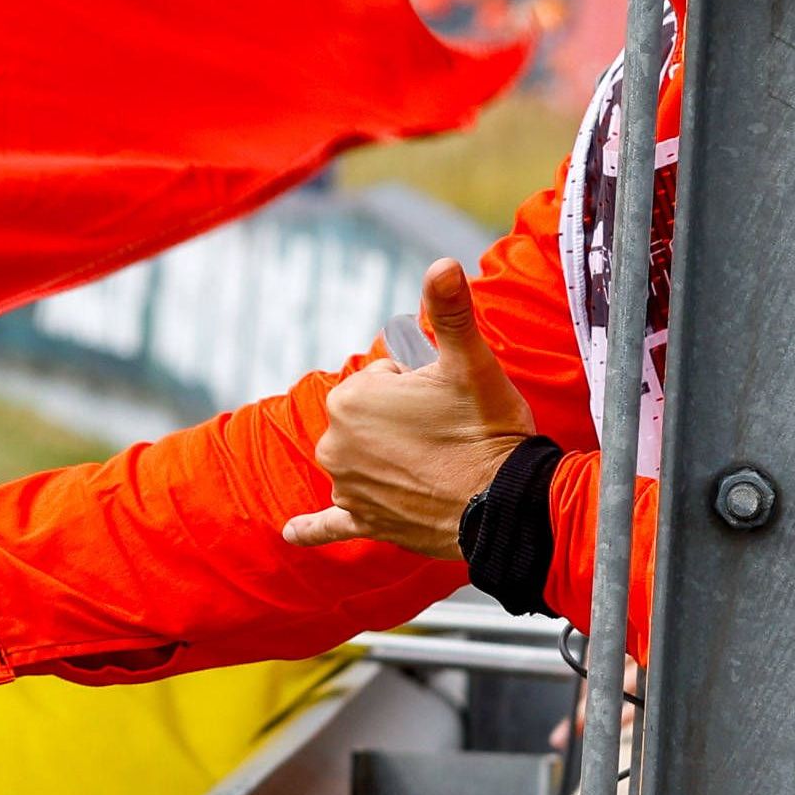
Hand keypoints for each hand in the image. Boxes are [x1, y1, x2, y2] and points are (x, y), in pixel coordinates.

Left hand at [281, 257, 532, 556]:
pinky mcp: (364, 521)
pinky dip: (312, 528)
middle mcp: (335, 444)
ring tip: (434, 465)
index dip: (417, 386)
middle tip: (444, 433)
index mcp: (350, 400)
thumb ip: (450, 310)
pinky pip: (328, 524)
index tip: (444, 402)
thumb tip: (442, 263)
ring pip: (361, 458)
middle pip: (369, 418)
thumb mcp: (470, 362)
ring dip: (387, 460)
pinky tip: (290, 532)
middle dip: (401, 421)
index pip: (382, 378)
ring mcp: (347, 487)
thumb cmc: (486, 428)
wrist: (504, 503)